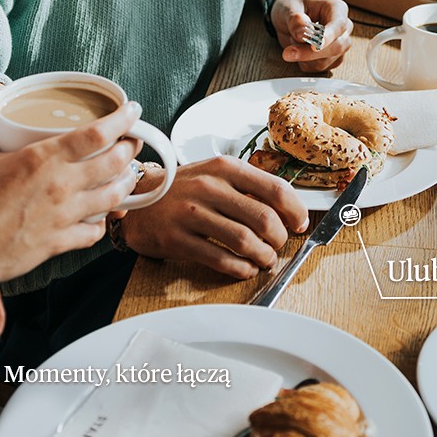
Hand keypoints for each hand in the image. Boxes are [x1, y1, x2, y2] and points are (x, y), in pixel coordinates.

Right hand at [0, 102, 141, 281]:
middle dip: (131, 149)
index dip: (123, 119)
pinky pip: (95, 231)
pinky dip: (102, 222)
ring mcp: (64, 215)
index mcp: (44, 158)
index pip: (99, 133)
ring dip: (126, 184)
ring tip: (127, 176)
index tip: (133, 111)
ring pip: (114, 196)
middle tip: (133, 143)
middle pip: (116, 162)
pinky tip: (100, 216)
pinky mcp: (59, 242)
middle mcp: (62, 185)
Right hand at [118, 156, 308, 278]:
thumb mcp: (216, 174)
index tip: (301, 223)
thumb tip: (287, 209)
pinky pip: (219, 259)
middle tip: (279, 244)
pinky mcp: (177, 239)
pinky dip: (241, 268)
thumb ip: (248, 187)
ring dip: (263, 255)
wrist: (136, 199)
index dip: (295, 210)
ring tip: (265, 259)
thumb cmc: (183, 188)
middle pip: (263, 217)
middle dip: (280, 237)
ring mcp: (191, 213)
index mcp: (225, 168)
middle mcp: (210, 187)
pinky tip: (246, 268)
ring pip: (244, 240)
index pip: (274, 188)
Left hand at [270, 0, 352, 71]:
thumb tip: (302, 34)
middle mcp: (343, 28)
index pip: (339, 25)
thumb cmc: (293, 8)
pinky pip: (318, 68)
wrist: (289, 18)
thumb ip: (295, 20)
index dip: (328, 37)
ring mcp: (340, 46)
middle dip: (310, 53)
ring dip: (303, 56)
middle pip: (336, 47)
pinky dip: (304, 63)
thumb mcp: (288, 8)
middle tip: (288, 53)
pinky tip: (298, 49)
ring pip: (326, 61)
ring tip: (292, 40)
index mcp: (337, 9)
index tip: (315, 46)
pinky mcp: (332, 60)